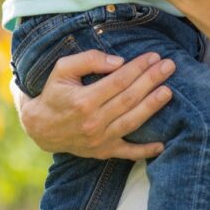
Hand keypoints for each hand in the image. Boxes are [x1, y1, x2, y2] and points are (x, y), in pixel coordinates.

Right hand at [18, 49, 174, 158]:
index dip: (138, 67)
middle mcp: (92, 122)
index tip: (154, 56)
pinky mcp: (102, 151)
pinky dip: (145, 151)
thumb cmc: (54, 93)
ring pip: (132, 122)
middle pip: (129, 99)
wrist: (40, 127)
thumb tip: (118, 62)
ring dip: (152, 106)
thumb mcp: (62, 69)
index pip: (118, 81)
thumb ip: (89, 60)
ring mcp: (99, 139)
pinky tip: (162, 144)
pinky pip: (127, 153)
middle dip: (151, 81)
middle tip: (169, 66)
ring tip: (168, 92)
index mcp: (83, 100)